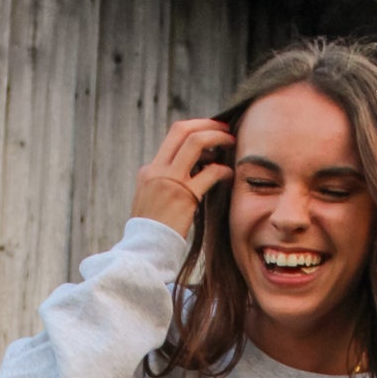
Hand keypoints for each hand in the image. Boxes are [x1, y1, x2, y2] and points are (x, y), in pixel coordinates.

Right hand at [130, 117, 233, 235]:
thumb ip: (166, 182)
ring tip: (231, 144)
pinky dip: (223, 170)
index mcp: (149, 170)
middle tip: (226, 130)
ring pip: (196, 142)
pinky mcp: (185, 197)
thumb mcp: (151, 200)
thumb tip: (192, 170)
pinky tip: (229, 175)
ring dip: (218, 138)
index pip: (174, 135)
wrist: (145, 252)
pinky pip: (210, 173)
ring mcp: (170, 182)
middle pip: (183, 130)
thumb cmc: (154, 231)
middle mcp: (157, 170)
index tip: (211, 131)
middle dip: (208, 125)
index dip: (196, 127)